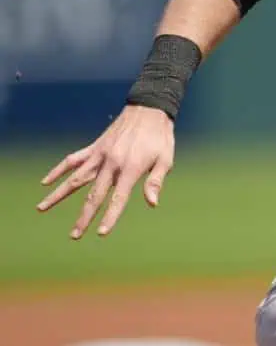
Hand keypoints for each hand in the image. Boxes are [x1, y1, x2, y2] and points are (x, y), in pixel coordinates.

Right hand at [36, 105, 174, 238]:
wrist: (148, 110)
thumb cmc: (160, 137)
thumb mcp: (165, 159)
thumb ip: (156, 182)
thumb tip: (153, 204)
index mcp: (131, 168)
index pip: (118, 199)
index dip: (110, 217)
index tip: (101, 233)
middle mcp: (111, 163)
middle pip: (94, 195)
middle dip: (84, 217)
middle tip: (74, 235)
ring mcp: (100, 155)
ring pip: (75, 178)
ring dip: (58, 195)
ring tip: (41, 208)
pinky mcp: (94, 148)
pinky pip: (73, 160)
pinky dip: (58, 170)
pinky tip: (45, 182)